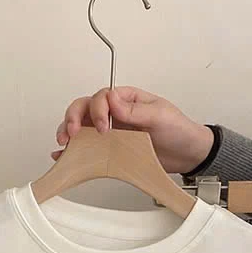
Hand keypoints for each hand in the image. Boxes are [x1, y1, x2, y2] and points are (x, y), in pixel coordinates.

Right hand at [53, 87, 213, 174]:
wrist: (187, 154)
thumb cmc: (177, 130)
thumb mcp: (160, 115)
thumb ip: (135, 110)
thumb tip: (112, 100)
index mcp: (126, 99)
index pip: (101, 97)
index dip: (97, 111)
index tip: (103, 127)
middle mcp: (114, 112)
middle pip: (83, 107)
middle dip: (74, 118)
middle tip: (73, 133)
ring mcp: (110, 131)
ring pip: (80, 125)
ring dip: (68, 131)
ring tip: (65, 143)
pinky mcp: (109, 148)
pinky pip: (86, 146)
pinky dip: (73, 150)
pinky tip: (64, 155)